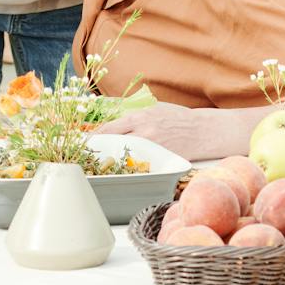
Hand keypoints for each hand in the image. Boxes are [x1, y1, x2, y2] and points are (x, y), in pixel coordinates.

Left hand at [96, 105, 259, 161]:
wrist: (204, 130)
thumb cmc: (178, 118)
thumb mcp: (155, 108)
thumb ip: (134, 115)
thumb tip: (111, 119)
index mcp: (140, 117)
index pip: (109, 128)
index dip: (92, 137)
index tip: (80, 144)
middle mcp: (144, 133)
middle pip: (112, 144)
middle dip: (96, 151)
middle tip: (83, 159)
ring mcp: (153, 149)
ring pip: (124, 158)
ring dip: (111, 163)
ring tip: (99, 168)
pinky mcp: (162, 162)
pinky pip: (142, 169)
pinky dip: (131, 172)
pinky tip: (123, 175)